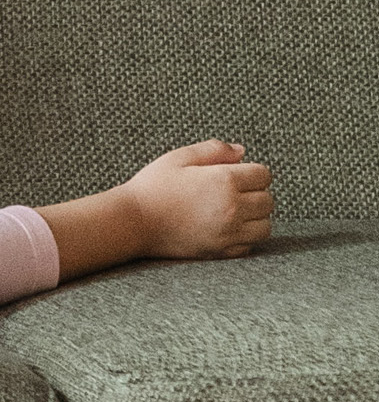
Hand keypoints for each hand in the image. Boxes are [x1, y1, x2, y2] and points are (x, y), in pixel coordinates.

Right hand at [40, 138, 274, 279]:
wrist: (133, 221)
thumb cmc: (153, 186)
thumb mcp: (178, 158)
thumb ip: (213, 150)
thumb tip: (242, 151)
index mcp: (224, 180)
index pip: (263, 174)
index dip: (252, 171)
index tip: (236, 173)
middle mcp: (233, 207)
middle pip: (268, 200)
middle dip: (255, 193)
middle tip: (232, 191)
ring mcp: (229, 232)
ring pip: (265, 225)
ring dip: (255, 217)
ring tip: (233, 210)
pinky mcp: (223, 251)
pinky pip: (250, 244)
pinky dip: (244, 236)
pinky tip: (225, 227)